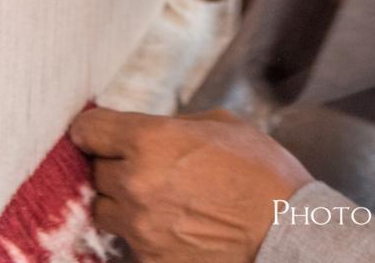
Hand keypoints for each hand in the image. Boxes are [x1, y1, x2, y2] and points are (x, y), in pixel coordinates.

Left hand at [70, 107, 311, 262]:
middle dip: (115, 166)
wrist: (287, 230)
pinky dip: (143, 233)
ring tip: (159, 199)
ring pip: (104, 210)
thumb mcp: (222, 125)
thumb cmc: (262, 172)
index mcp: (151, 141)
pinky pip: (128, 242)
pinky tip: (175, 225)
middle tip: (147, 167)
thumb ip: (173, 126)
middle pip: (95, 172)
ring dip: (122, 202)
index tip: (98, 134)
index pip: (88, 131)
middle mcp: (136, 183)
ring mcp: (139, 228)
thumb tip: (144, 130)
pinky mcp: (149, 260)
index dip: (92, 130)